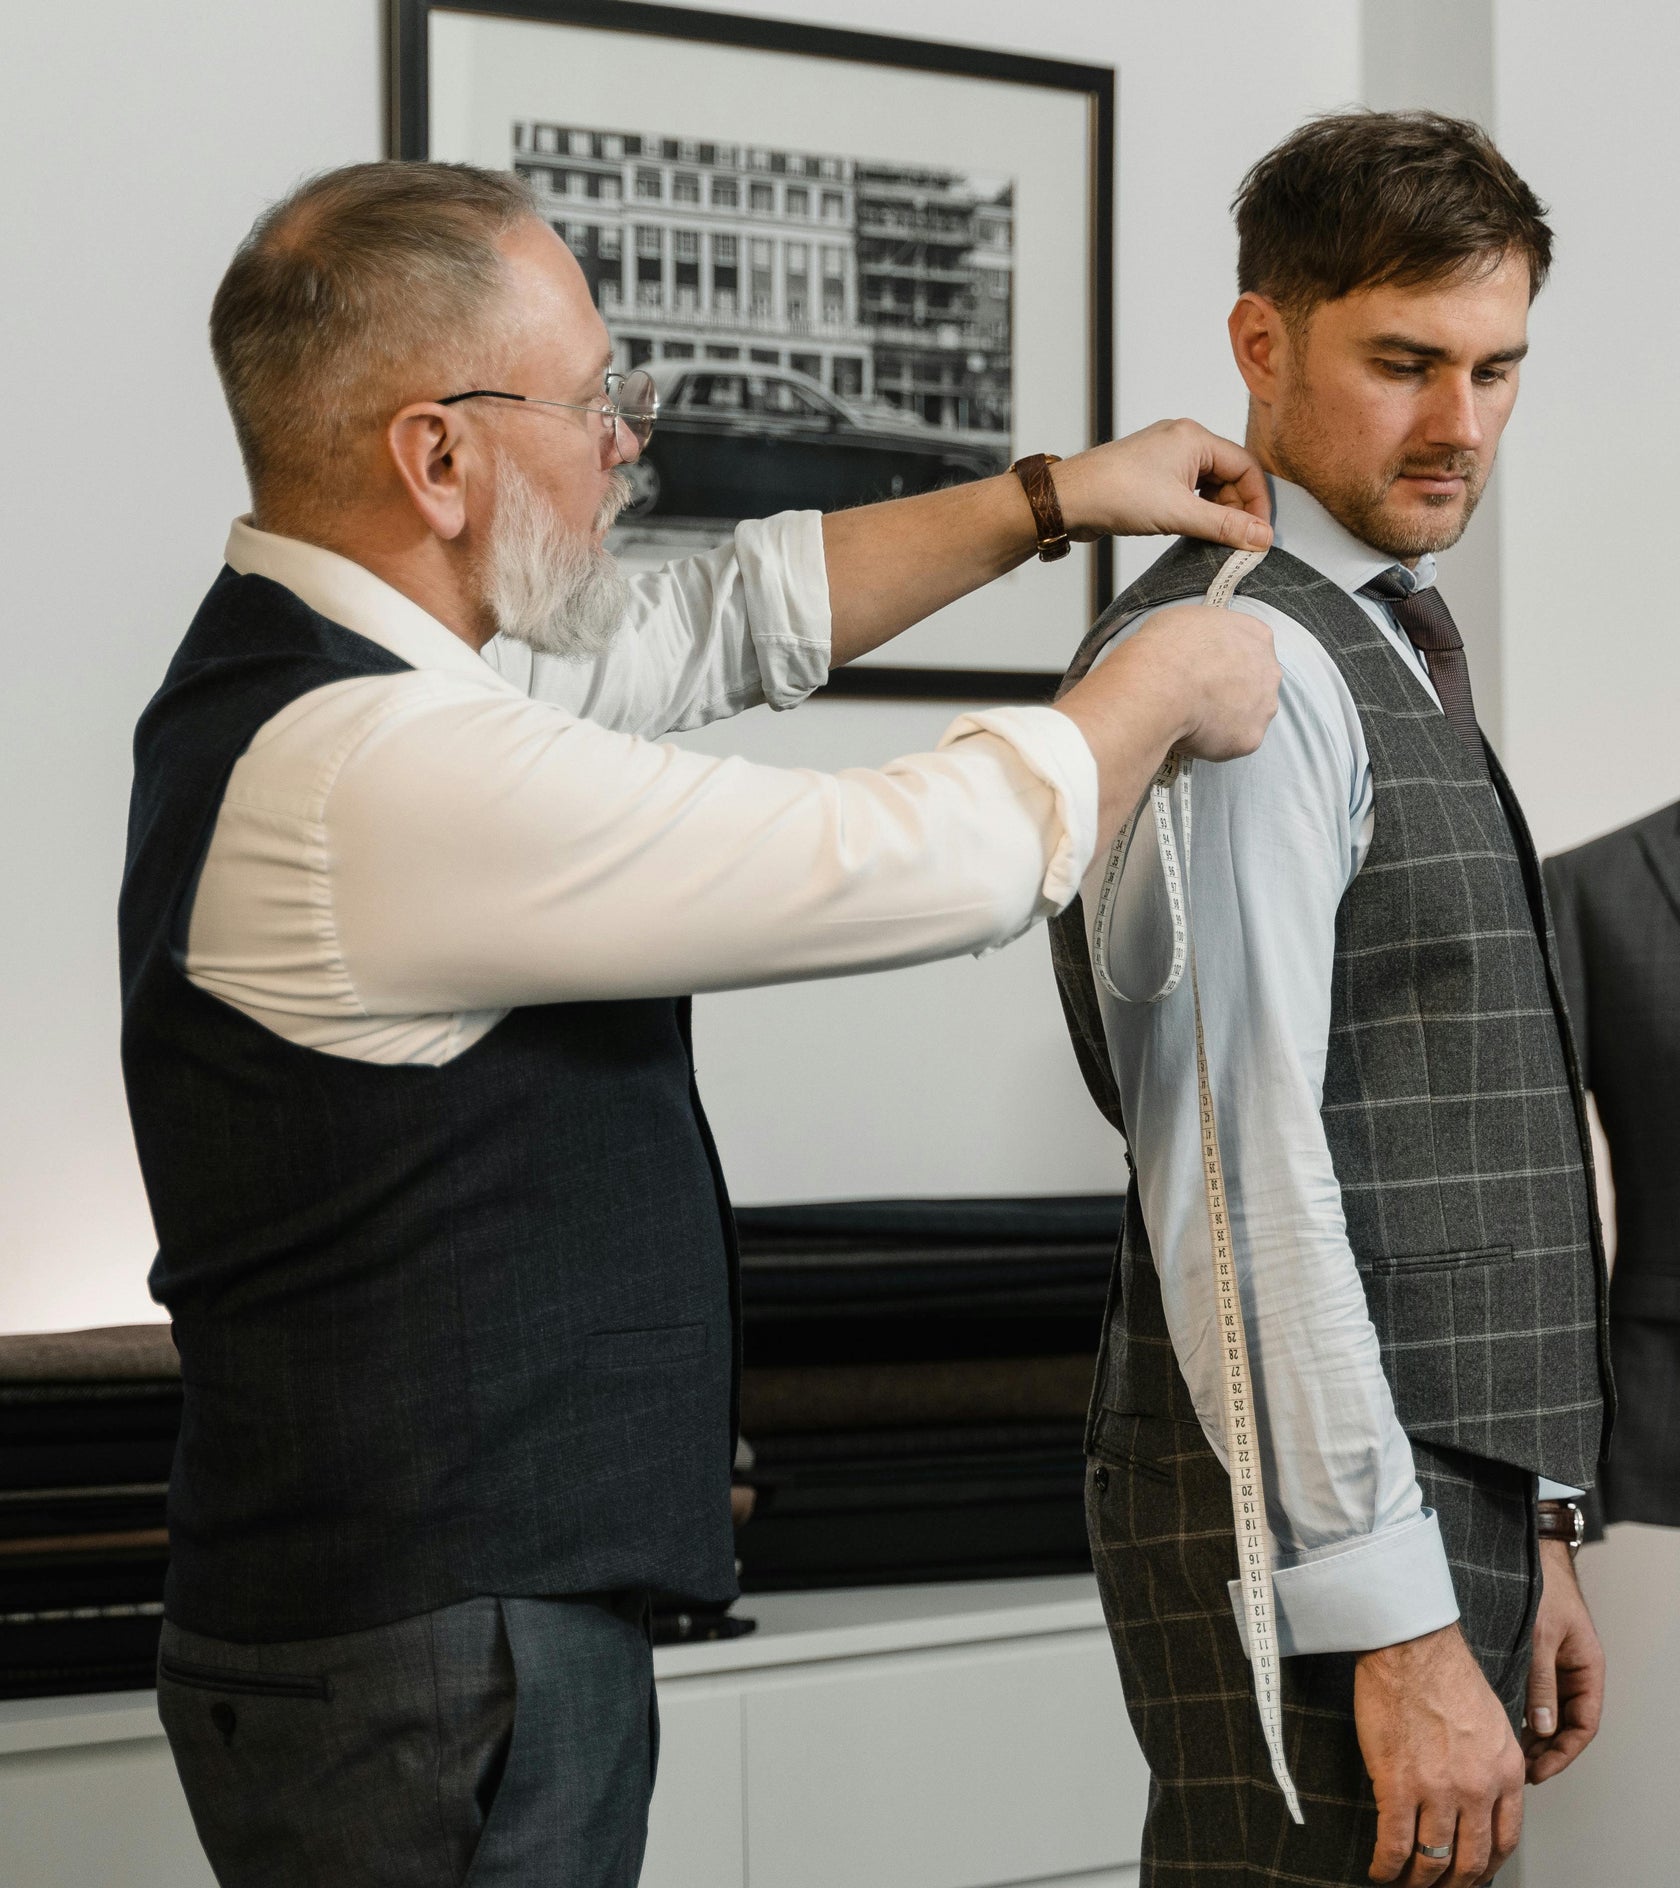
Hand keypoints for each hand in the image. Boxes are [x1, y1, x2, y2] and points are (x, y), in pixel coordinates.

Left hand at [1050, 419, 1272, 552]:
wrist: (1068, 499)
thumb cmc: (1116, 493)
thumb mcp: (1179, 513)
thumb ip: (1224, 526)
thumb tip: (1261, 538)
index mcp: (1194, 437)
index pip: (1245, 466)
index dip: (1257, 501)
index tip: (1259, 533)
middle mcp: (1182, 440)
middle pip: (1229, 475)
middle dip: (1236, 509)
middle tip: (1237, 542)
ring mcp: (1165, 457)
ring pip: (1208, 485)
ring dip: (1216, 513)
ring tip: (1215, 540)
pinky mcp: (1152, 475)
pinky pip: (1188, 491)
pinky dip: (1197, 511)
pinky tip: (1194, 531)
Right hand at [1055, 604, 1279, 838]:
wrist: (1154, 690)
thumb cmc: (1152, 655)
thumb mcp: (1174, 623)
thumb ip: (1191, 635)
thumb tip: (1178, 637)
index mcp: (1251, 632)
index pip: (1246, 648)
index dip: (1219, 665)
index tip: (1200, 678)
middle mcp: (1267, 667)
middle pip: (1253, 685)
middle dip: (1226, 697)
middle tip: (1189, 706)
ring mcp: (1262, 705)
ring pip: (1244, 717)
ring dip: (1219, 723)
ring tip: (1181, 725)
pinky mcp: (1248, 739)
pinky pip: (1231, 745)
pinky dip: (1209, 747)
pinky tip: (1184, 741)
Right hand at [1355, 1623, 1524, 1887]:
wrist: (1410, 1645)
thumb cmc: (1445, 1671)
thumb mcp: (1492, 1722)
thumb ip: (1493, 1765)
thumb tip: (1482, 1798)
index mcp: (1506, 1773)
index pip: (1505, 1841)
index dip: (1486, 1867)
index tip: (1471, 1874)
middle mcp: (1478, 1789)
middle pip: (1471, 1860)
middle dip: (1453, 1884)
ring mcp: (1437, 1790)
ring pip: (1433, 1859)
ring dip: (1418, 1881)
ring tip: (1405, 1883)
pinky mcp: (1397, 1784)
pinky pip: (1395, 1844)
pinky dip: (1386, 1866)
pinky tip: (1379, 1870)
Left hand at [1523, 1538, 1602, 1783]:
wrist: (1530, 1552)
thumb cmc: (1542, 1588)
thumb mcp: (1540, 1638)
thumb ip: (1541, 1682)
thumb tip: (1541, 1727)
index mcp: (1588, 1669)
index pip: (1584, 1726)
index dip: (1563, 1753)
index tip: (1538, 1771)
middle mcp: (1574, 1671)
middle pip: (1565, 1724)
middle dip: (1544, 1749)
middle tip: (1516, 1769)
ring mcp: (1554, 1665)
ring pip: (1547, 1710)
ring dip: (1530, 1732)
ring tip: (1505, 1753)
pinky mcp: (1534, 1656)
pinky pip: (1532, 1692)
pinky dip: (1520, 1709)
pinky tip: (1500, 1721)